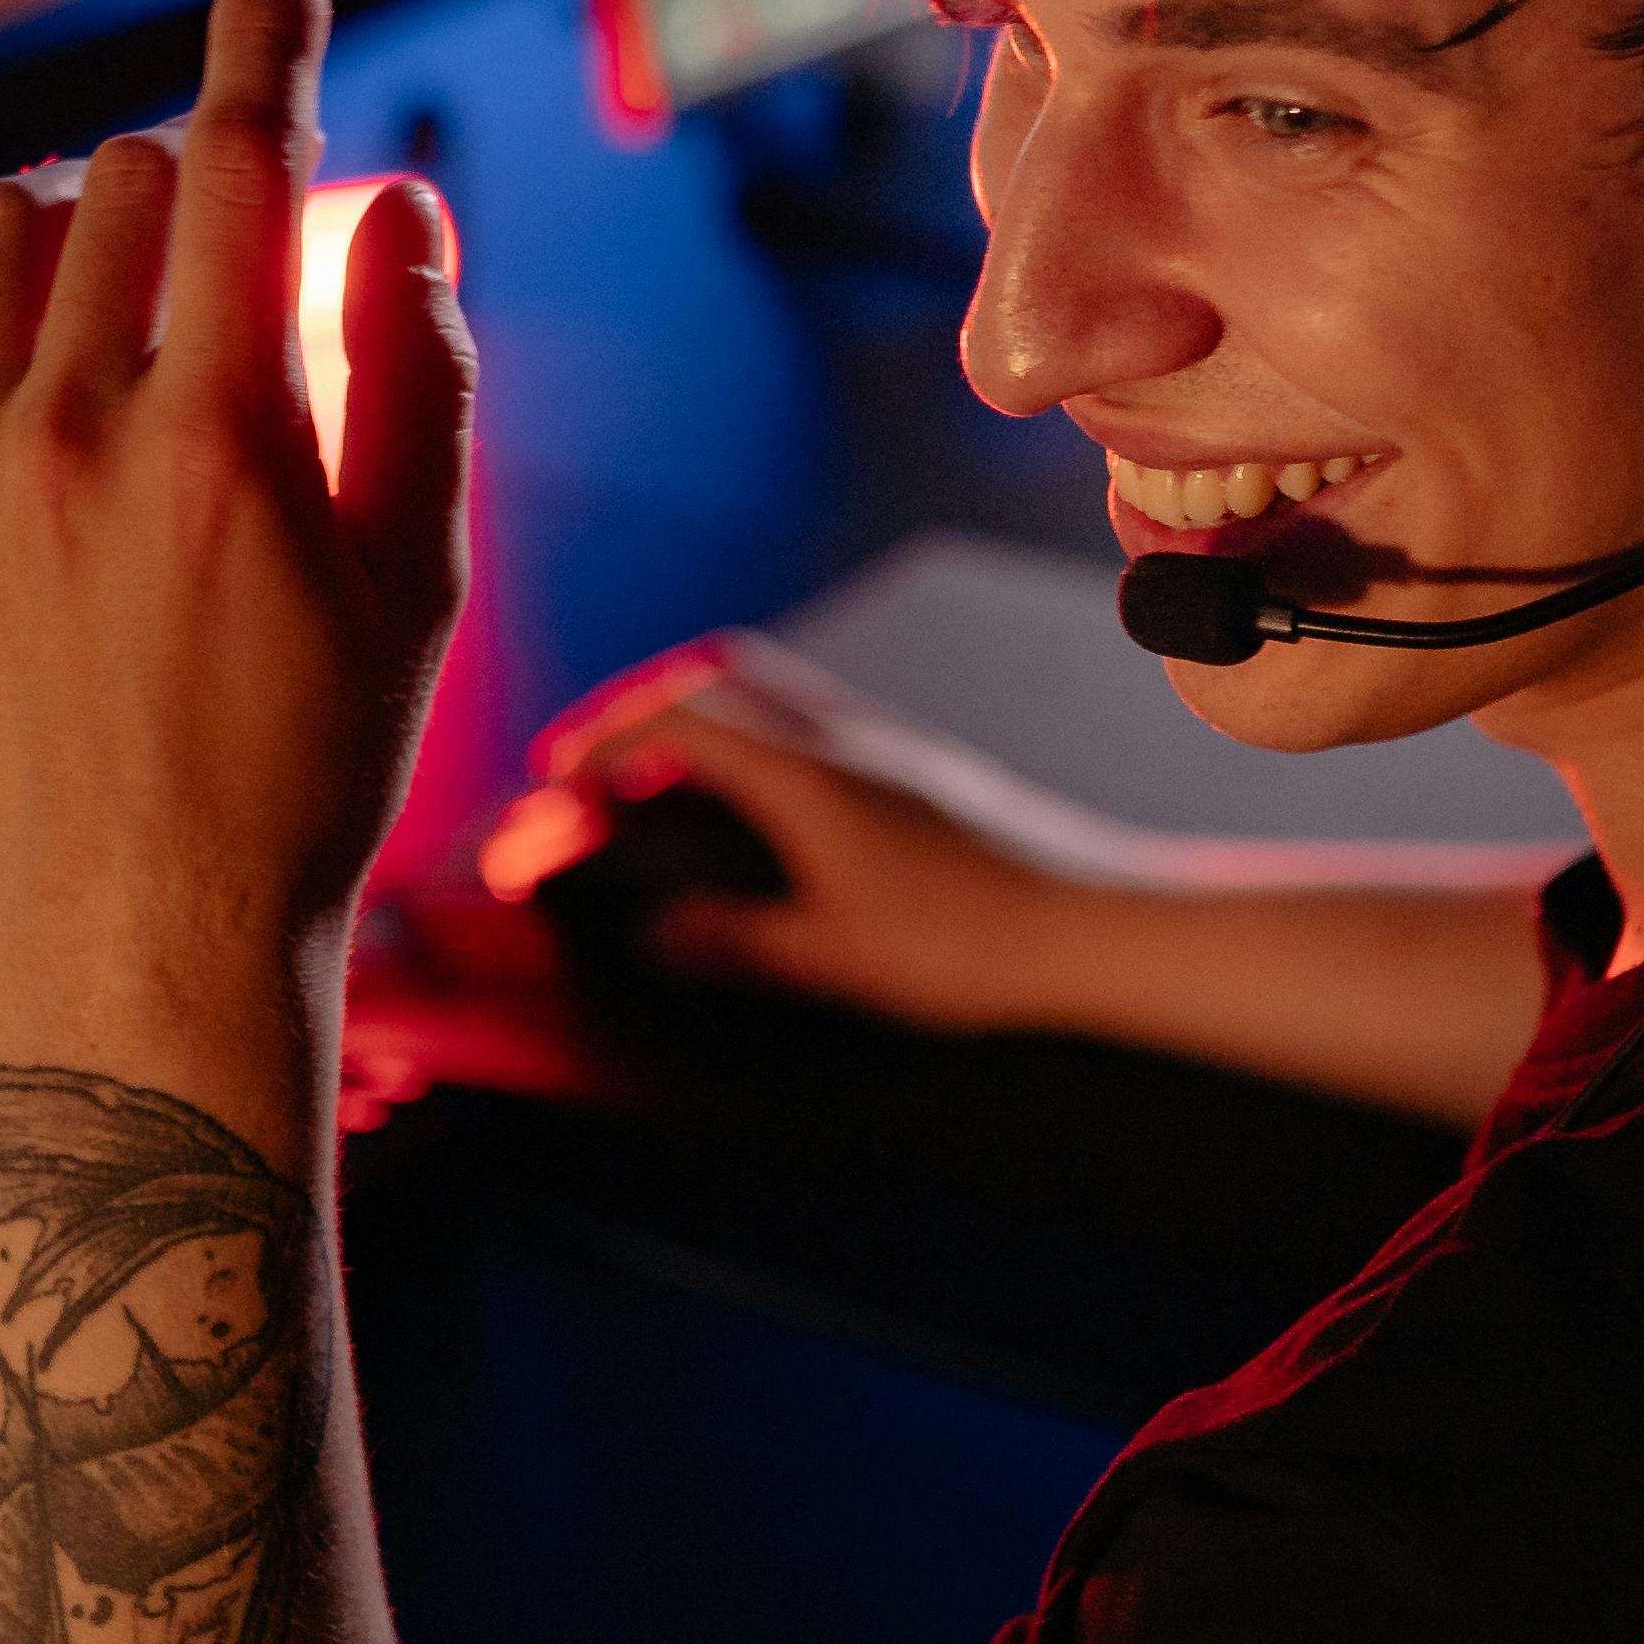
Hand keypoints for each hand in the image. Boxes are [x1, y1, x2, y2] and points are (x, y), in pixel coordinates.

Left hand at [0, 0, 474, 1044]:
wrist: (133, 949)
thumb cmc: (306, 771)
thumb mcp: (416, 583)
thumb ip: (417, 373)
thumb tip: (397, 205)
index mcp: (228, 439)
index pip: (241, 160)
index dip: (270, 33)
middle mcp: (75, 433)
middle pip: (122, 181)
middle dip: (187, 198)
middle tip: (223, 304)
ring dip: (67, 229)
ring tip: (113, 330)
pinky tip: (0, 359)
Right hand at [529, 660, 1078, 1037]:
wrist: (1083, 931)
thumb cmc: (961, 948)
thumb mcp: (829, 959)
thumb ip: (733, 942)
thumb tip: (655, 933)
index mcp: (805, 776)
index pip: (679, 720)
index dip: (605, 739)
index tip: (560, 778)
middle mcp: (843, 744)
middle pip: (719, 685)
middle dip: (644, 717)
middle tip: (599, 772)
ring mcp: (885, 754)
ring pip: (772, 703)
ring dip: (706, 729)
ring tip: (667, 792)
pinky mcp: (918, 779)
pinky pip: (813, 734)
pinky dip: (758, 752)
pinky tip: (763, 819)